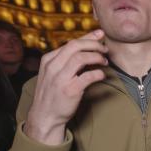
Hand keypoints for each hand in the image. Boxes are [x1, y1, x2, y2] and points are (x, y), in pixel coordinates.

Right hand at [25, 29, 107, 144]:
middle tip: (105, 49)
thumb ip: (66, 61)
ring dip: (97, 57)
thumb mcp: (54, 73)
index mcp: (49, 60)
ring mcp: (60, 78)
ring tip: (104, 62)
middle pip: (76, 46)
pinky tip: (102, 75)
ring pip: (81, 58)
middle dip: (94, 44)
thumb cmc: (53, 94)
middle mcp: (53, 66)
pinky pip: (88, 76)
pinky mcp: (70, 90)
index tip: (100, 35)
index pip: (71, 43)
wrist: (45, 116)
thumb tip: (87, 49)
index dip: (88, 37)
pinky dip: (98, 73)